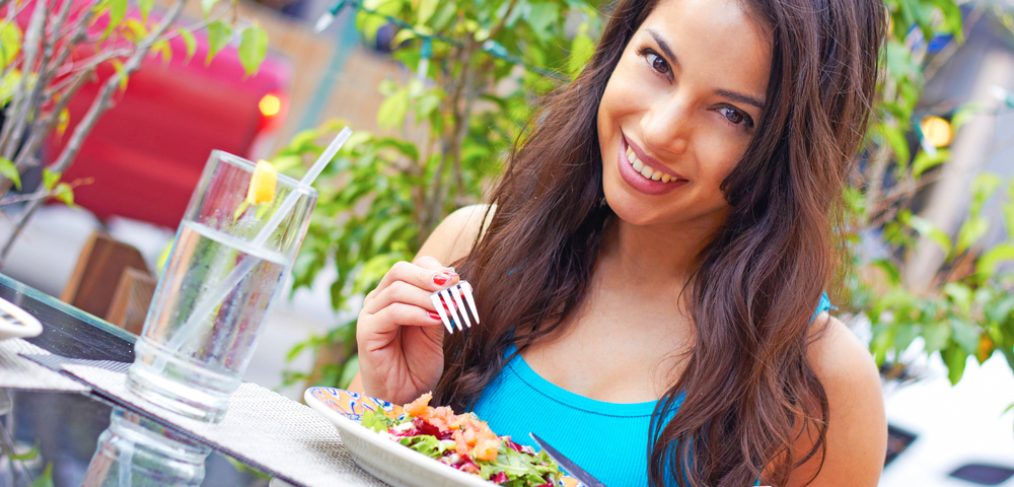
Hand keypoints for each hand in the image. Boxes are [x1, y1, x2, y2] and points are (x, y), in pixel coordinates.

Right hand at [356, 257, 457, 404]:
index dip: (434, 269)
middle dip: (429, 276)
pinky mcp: (366, 332)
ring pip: (397, 289)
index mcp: (393, 295)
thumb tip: (456, 280)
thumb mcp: (435, 330)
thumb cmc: (418, 365)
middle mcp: (378, 300)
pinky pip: (392, 312)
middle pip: (399, 271)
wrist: (404, 398)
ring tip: (447, 308)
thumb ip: (439, 306)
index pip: (411, 267)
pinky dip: (417, 313)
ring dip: (428, 297)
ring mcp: (370, 315)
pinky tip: (435, 320)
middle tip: (452, 284)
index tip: (457, 279)